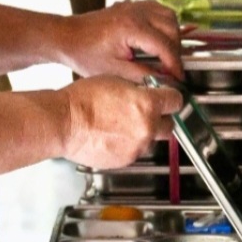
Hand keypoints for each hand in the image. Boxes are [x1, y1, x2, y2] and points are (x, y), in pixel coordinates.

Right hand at [61, 76, 183, 168]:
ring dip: (144, 132)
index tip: (168, 98)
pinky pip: (135, 151)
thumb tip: (150, 92)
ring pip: (151, 140)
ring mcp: (137, 147)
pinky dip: (129, 144)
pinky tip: (113, 134)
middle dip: (162, 119)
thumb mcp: (117, 81)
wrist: (65, 122)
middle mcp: (146, 128)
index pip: (176, 102)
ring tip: (123, 124)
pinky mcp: (125, 160)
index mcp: (147, 105)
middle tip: (148, 112)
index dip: (171, 98)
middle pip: (170, 126)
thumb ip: (140, 90)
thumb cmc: (83, 100)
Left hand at [62, 0, 182, 80]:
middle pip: (172, 28)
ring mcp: (135, 5)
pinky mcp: (134, 5)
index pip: (165, 45)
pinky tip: (159, 40)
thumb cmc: (86, 54)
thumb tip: (167, 81)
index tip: (180, 78)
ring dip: (173, 36)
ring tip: (166, 56)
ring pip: (170, 16)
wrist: (68, 37)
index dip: (175, 64)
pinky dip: (165, 25)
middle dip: (176, 50)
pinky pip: (159, 10)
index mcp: (132, 27)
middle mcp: (137, 12)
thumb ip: (143, 76)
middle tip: (172, 70)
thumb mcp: (114, 71)